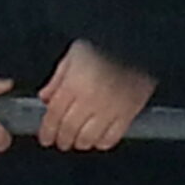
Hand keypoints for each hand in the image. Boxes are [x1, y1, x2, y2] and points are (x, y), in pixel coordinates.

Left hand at [37, 39, 155, 150]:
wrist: (139, 42)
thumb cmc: (106, 44)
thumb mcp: (75, 53)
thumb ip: (58, 76)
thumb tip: (46, 97)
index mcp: (74, 83)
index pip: (54, 115)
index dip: (47, 130)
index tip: (45, 137)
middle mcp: (90, 99)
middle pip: (69, 130)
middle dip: (62, 139)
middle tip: (61, 142)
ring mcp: (110, 108)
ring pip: (88, 138)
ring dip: (80, 143)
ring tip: (78, 141)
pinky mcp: (128, 113)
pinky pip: (112, 137)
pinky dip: (102, 142)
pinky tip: (98, 139)